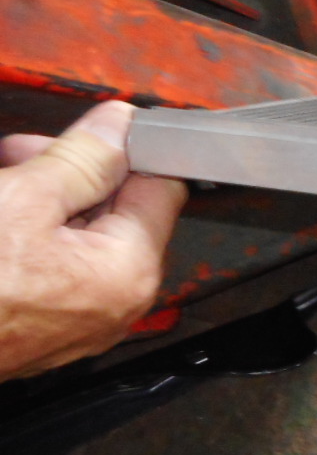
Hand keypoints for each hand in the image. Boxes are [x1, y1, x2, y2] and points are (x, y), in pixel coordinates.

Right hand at [0, 101, 186, 379]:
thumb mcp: (21, 200)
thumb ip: (81, 158)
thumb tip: (119, 126)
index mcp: (129, 269)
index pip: (162, 188)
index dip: (127, 150)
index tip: (92, 129)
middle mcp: (117, 301)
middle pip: (119, 212)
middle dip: (73, 173)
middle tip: (21, 153)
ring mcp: (82, 320)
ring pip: (81, 237)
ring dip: (45, 199)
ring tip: (4, 177)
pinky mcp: (46, 328)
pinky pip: (56, 268)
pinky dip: (31, 236)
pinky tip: (1, 217)